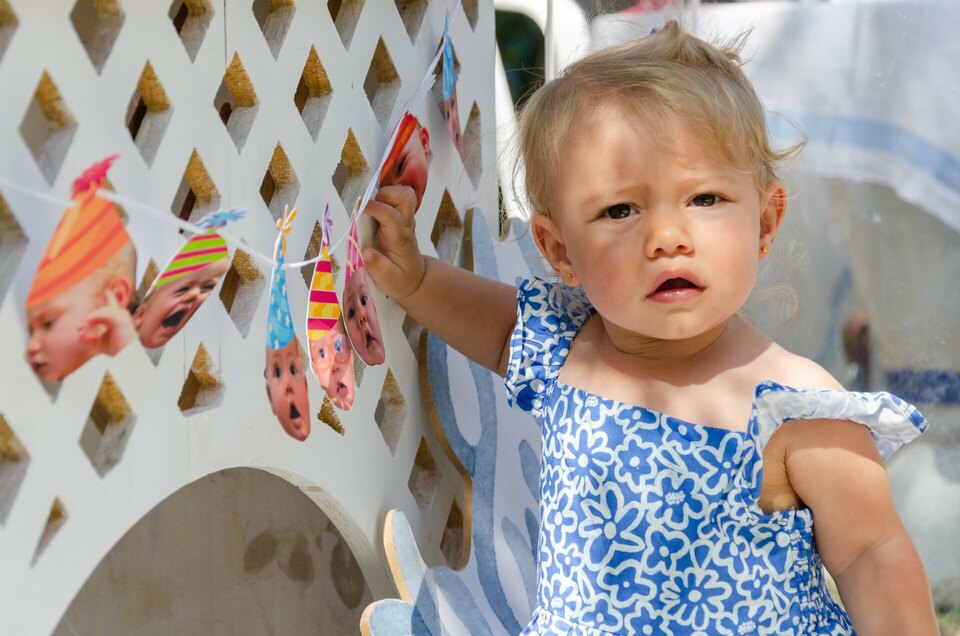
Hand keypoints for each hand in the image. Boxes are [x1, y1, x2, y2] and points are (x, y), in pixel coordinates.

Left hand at [79, 287, 136, 355]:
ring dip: (91, 323)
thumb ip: (87, 337)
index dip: (110, 296)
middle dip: (90, 321)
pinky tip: (89, 320)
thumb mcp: (98, 342)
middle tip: (81, 331)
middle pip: (102, 311)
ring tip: (86, 333)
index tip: (107, 290)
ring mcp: (122, 316)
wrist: (126, 356)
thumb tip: (77, 332)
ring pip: (102, 312)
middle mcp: (121, 314)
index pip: (113, 303)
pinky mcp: (120, 319)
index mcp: (118, 318)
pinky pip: (104, 314)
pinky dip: (95, 317)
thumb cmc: (117, 349)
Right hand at [361, 185, 425, 300]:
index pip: (392, 217)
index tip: (361, 207)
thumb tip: (365, 252)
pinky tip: (376, 209)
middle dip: (384, 196)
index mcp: (400, 239)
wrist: (415, 277)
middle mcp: (405, 225)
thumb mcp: (389, 280)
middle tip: (369, 209)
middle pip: (404, 197)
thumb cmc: (400, 279)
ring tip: (372, 209)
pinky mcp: (401, 217)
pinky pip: (398, 197)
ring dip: (386, 194)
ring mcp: (405, 219)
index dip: (377, 208)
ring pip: (403, 194)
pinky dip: (386, 197)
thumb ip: (378, 267)